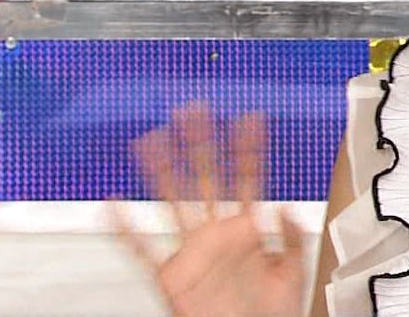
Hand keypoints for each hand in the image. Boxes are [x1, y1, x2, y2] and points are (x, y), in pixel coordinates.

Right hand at [113, 104, 306, 316]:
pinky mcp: (172, 277)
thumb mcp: (295, 273)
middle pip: (207, 179)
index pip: (248, 179)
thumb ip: (293, 239)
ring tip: (151, 140)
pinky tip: (113, 205)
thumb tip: (286, 207)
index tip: (250, 118)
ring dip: (162, 172)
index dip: (250, 149)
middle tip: (193, 111)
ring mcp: (194, 253)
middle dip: (201, 145)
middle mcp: (218, 235)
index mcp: (248, 231)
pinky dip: (126, 229)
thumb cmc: (272, 314)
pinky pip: (143, 250)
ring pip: (174, 202)